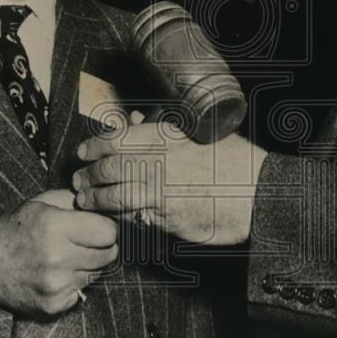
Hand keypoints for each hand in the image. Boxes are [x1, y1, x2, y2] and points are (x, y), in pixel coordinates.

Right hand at [0, 189, 117, 314]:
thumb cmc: (15, 230)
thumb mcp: (41, 202)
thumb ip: (75, 199)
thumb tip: (106, 203)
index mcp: (55, 226)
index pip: (108, 232)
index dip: (108, 228)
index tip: (100, 226)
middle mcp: (57, 257)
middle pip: (108, 255)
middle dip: (103, 247)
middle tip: (87, 242)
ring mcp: (56, 284)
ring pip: (97, 274)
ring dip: (90, 265)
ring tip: (69, 256)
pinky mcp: (54, 304)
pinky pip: (82, 292)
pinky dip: (75, 283)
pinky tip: (59, 274)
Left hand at [73, 123, 267, 245]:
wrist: (258, 193)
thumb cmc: (234, 161)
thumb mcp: (202, 133)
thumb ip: (168, 127)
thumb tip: (140, 119)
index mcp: (166, 137)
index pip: (115, 138)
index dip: (93, 146)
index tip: (83, 152)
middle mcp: (159, 162)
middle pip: (109, 168)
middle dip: (88, 174)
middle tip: (78, 179)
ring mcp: (162, 191)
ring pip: (115, 195)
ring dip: (96, 199)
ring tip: (86, 200)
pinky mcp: (167, 218)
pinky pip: (133, 218)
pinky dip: (117, 217)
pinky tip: (112, 216)